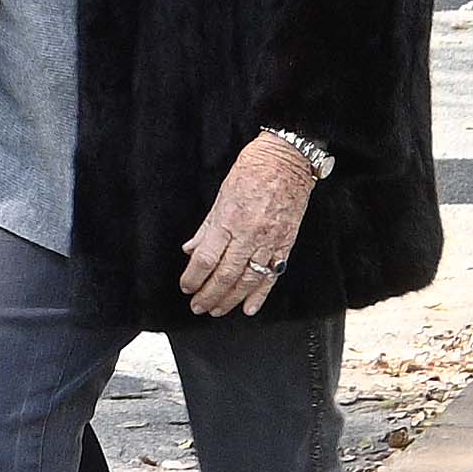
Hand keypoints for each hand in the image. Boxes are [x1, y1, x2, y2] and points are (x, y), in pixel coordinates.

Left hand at [179, 136, 319, 316]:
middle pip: (226, 274)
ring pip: (249, 279)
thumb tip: (190, 251)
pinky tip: (250, 308)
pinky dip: (261, 294)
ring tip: (218, 310)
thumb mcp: (220, 197)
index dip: (194, 277)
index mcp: (228, 221)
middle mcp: (249, 235)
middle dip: (210, 294)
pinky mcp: (286, 244)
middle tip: (198, 307)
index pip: (206, 259)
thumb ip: (206, 229)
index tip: (186, 288)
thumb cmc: (250, 173)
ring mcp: (270, 241)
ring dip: (231, 298)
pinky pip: (273, 275)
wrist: (286, 161)